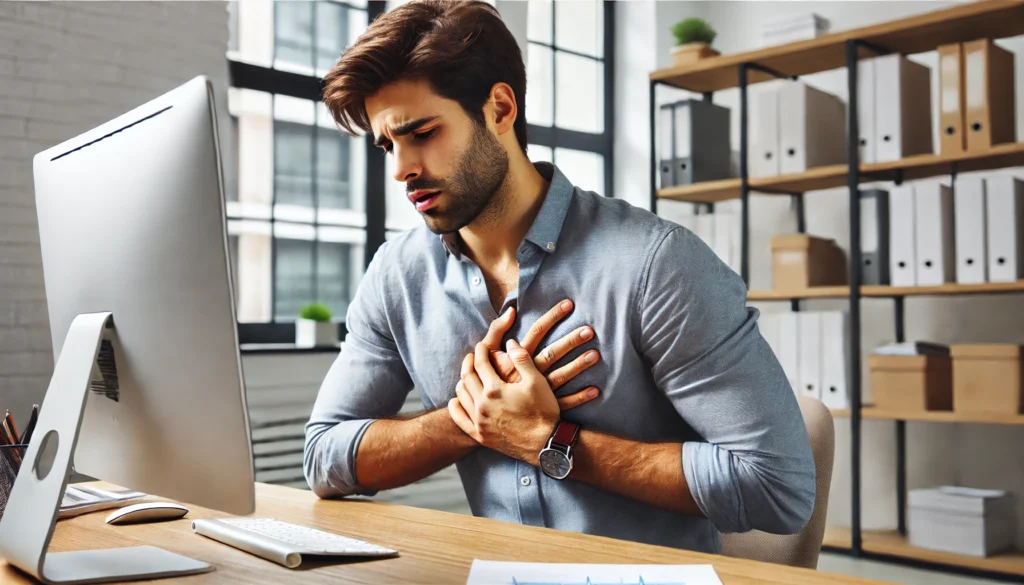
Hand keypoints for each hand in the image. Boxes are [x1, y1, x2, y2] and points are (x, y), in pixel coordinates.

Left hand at [447, 340, 565, 463]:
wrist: (545, 444)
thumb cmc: (543, 411)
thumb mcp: (536, 381)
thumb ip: (521, 359)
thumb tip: (509, 342)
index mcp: (494, 390)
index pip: (480, 364)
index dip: (480, 351)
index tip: (482, 346)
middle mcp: (482, 405)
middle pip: (467, 377)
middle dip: (469, 363)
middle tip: (473, 356)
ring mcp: (479, 422)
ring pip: (461, 396)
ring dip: (462, 381)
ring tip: (468, 375)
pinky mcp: (480, 435)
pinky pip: (459, 419)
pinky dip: (455, 406)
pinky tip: (457, 400)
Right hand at [480, 300, 600, 409]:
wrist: (484, 411)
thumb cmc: (486, 378)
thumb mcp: (487, 352)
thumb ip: (496, 329)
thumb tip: (511, 310)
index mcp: (517, 357)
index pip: (536, 331)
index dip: (552, 316)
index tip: (569, 304)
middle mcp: (528, 373)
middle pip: (553, 352)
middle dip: (571, 341)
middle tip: (589, 330)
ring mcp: (537, 392)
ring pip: (561, 376)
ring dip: (578, 366)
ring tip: (595, 355)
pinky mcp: (542, 408)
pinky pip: (564, 403)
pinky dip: (580, 397)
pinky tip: (595, 390)